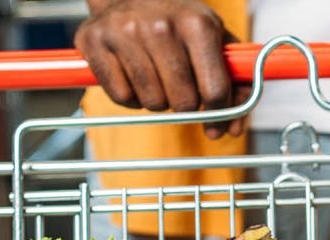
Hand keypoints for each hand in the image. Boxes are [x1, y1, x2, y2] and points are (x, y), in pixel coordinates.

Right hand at [75, 0, 245, 137]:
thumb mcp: (214, 38)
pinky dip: (131, 96)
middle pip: (184, 103)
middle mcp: (161, 27)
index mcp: (196, 24)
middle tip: (181, 87)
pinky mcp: (95, 42)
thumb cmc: (178, 21)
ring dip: (158, 100)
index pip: (215, 90)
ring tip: (156, 76)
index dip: (218, 112)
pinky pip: (122, 98)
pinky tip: (134, 75)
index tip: (215, 118)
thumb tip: (233, 128)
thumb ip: (235, 81)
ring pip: (152, 103)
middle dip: (186, 104)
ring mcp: (124, 33)